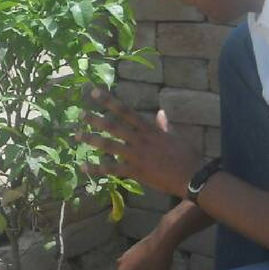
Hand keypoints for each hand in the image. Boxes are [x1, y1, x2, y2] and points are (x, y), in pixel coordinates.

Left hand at [81, 88, 202, 197]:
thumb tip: (160, 112)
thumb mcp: (176, 136)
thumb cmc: (187, 156)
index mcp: (149, 129)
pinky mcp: (135, 171)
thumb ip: (164, 125)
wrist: (192, 176)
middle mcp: (140, 140)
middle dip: (95, 120)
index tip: (95, 93)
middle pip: (113, 126)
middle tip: (80, 114)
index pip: (126, 111)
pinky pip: (112, 170)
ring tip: (76, 135)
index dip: (109, 101)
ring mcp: (136, 156)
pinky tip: (83, 167)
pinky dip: (96, 169)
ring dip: (91, 140)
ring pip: (109, 146)